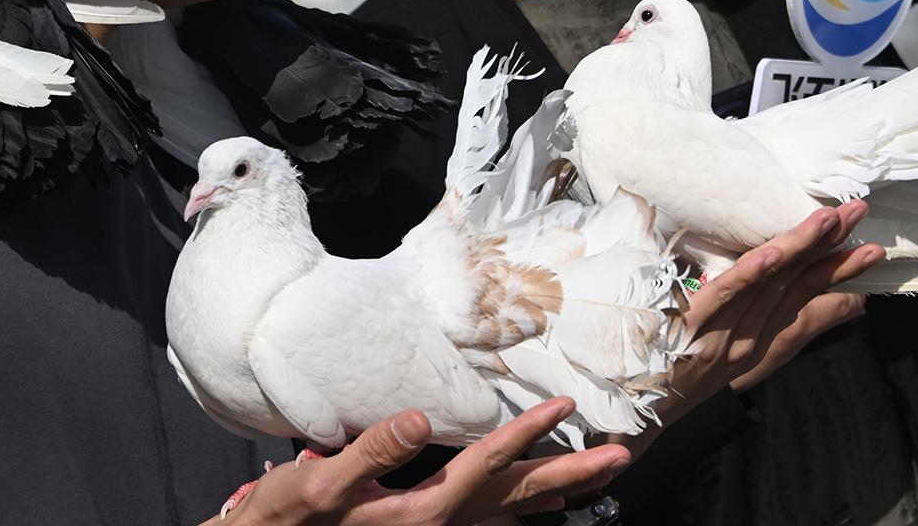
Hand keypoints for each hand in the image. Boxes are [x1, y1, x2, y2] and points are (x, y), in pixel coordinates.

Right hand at [209, 397, 628, 525]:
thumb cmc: (296, 515)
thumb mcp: (324, 483)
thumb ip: (373, 453)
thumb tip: (416, 421)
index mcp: (425, 510)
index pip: (487, 463)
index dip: (527, 433)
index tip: (565, 405)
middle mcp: (442, 524)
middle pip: (519, 496)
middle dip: (571, 472)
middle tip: (621, 455)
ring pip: (512, 510)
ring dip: (558, 490)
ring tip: (601, 473)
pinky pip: (491, 517)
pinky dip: (523, 509)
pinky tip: (543, 504)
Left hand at [648, 202, 884, 430]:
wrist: (634, 414)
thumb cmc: (681, 377)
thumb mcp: (738, 360)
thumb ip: (783, 331)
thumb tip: (839, 307)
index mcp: (759, 344)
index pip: (808, 300)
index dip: (840, 272)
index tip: (872, 248)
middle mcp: (749, 340)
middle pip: (795, 286)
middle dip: (831, 248)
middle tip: (860, 213)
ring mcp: (722, 335)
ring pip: (767, 284)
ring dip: (799, 247)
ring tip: (829, 219)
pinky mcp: (690, 328)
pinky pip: (723, 297)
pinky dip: (749, 275)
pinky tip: (770, 253)